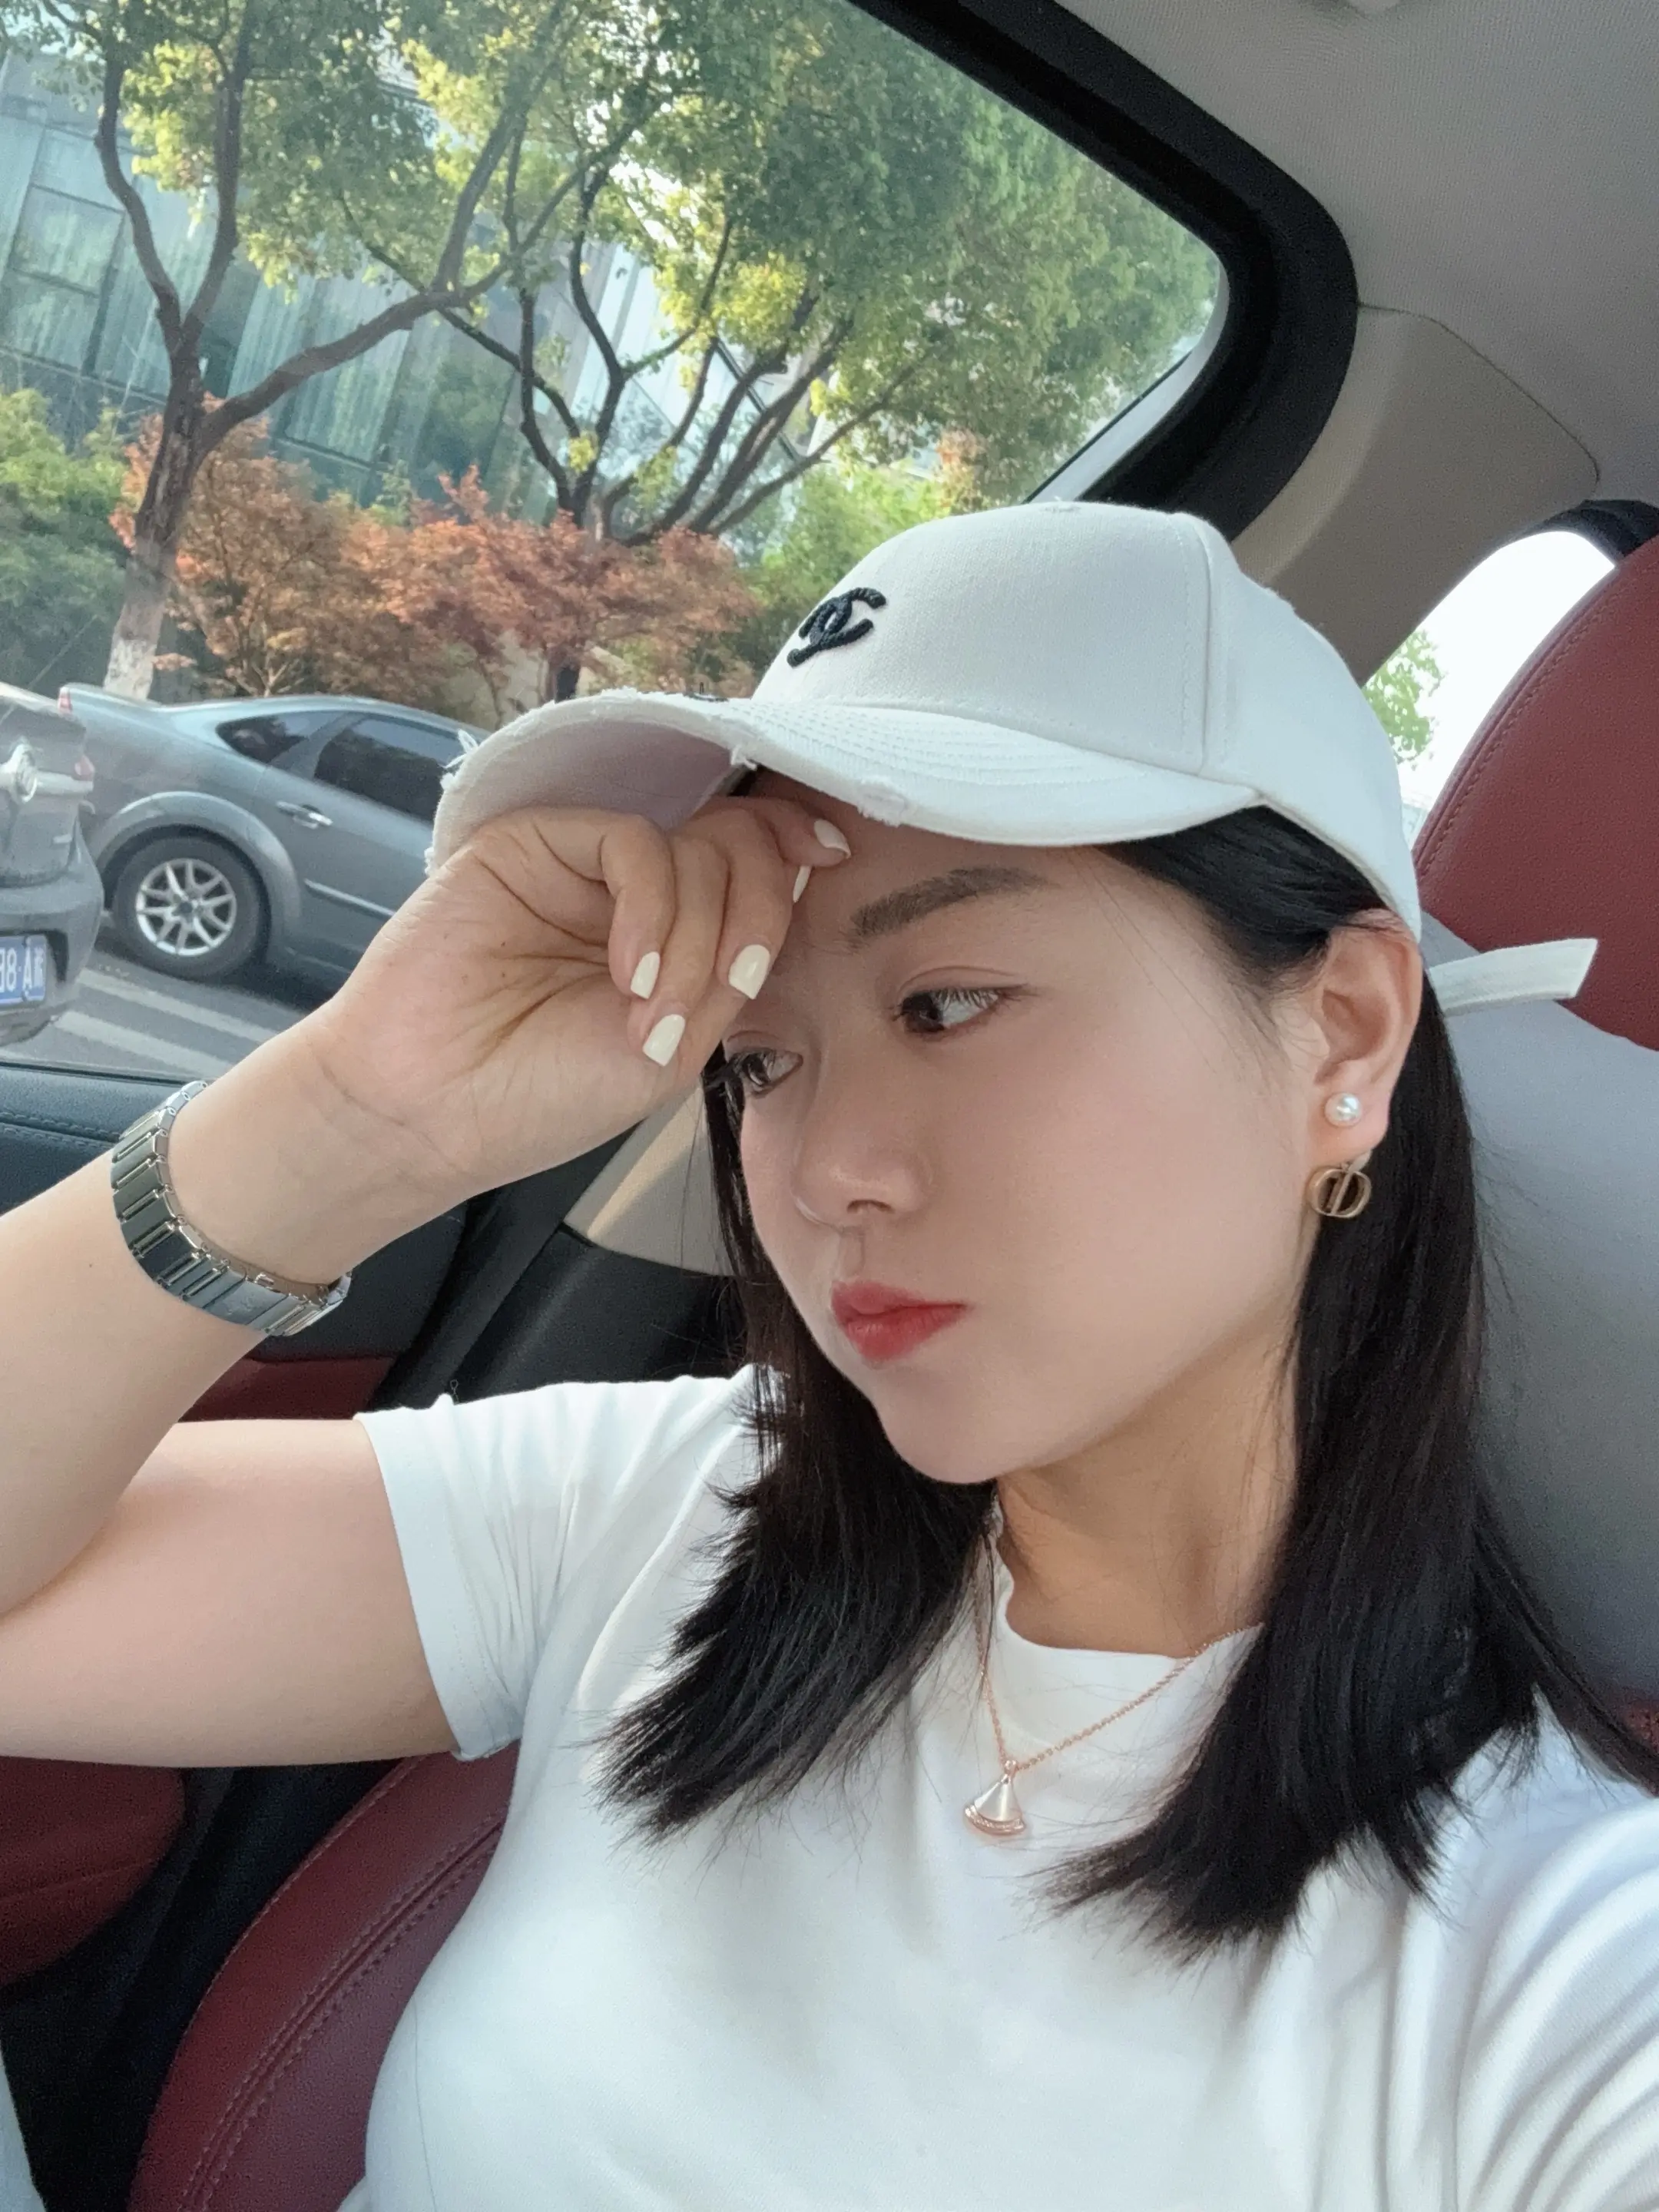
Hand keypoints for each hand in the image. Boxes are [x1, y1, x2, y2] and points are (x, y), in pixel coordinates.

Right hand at [175, 794, 849, 1277]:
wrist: (430, 1111)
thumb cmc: (542, 1096)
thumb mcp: (676, 1044)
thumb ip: (733, 960)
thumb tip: (803, 872)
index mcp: (674, 936)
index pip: (755, 865)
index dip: (799, 848)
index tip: (838, 857)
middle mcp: (634, 891)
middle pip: (741, 843)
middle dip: (754, 911)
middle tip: (724, 984)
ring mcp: (584, 865)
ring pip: (698, 844)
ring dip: (698, 935)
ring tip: (655, 1012)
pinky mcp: (535, 842)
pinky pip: (634, 841)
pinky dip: (653, 907)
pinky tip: (629, 972)